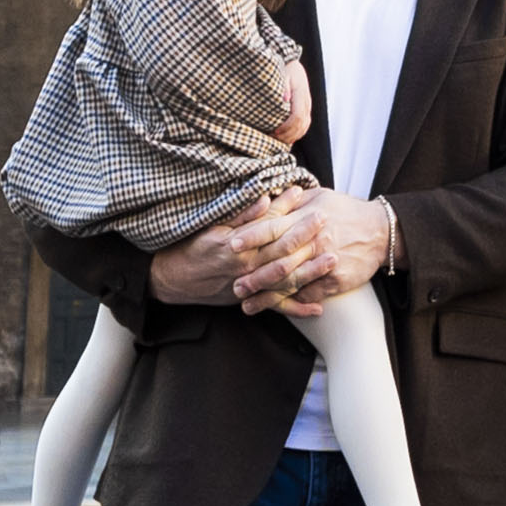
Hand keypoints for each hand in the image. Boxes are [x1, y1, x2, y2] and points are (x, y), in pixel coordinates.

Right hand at [147, 199, 323, 305]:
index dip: (288, 210)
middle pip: (282, 251)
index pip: (269, 225)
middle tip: (328, 221)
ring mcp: (248, 286)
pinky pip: (275, 306)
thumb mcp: (211, 226)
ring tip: (333, 260)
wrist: (171, 279)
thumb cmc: (190, 247)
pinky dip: (296, 309)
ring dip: (310, 271)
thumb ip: (240, 215)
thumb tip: (265, 198)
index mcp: (237, 245)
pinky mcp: (247, 299)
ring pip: (284, 280)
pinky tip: (318, 308)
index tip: (307, 196)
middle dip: (306, 236)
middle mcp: (246, 267)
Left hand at [234, 188, 389, 314]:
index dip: (252, 237)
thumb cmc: (346, 211)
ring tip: (247, 305)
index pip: (274, 227)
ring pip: (290, 282)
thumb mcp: (320, 196)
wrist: (381, 232)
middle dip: (253, 275)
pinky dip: (291, 304)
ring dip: (267, 296)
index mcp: (308, 218)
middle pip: (278, 260)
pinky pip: (309, 294)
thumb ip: (292, 201)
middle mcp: (314, 242)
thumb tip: (264, 201)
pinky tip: (274, 310)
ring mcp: (325, 263)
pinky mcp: (335, 281)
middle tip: (233, 285)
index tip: (232, 245)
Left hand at [276, 59, 312, 149]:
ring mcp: (307, 105)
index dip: (286, 127)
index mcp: (301, 93)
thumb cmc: (283, 68)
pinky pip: (305, 124)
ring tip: (278, 139)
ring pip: (305, 126)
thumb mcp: (281, 73)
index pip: (298, 116)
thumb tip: (284, 99)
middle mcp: (306, 101)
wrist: (292, 64)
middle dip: (288, 135)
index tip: (274, 131)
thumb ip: (283, 86)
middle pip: (302, 125)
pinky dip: (297, 133)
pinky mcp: (305, 107)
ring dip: (292, 136)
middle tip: (273, 138)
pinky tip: (286, 136)